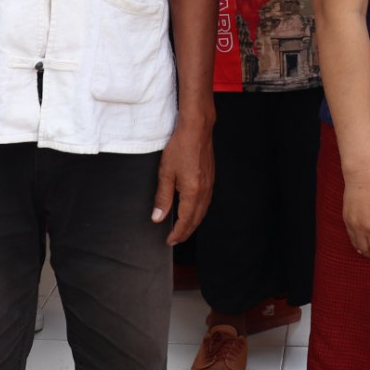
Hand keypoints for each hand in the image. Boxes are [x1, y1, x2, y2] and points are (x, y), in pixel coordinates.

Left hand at [154, 116, 213, 244]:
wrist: (197, 129)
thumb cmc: (180, 147)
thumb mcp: (166, 173)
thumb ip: (162, 197)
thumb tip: (158, 217)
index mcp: (193, 192)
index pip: (185, 220)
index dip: (177, 233)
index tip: (169, 241)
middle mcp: (204, 191)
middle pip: (196, 219)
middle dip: (186, 231)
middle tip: (176, 239)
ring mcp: (210, 185)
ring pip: (203, 211)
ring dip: (193, 223)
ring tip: (183, 228)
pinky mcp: (210, 178)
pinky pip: (206, 202)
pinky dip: (199, 212)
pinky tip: (193, 210)